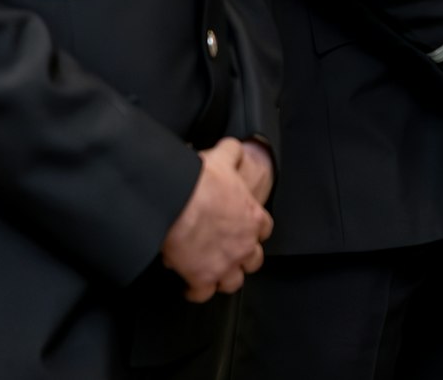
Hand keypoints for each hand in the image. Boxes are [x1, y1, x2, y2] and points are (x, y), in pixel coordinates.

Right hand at [159, 138, 272, 302]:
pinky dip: (197, 292)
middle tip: (230, 253)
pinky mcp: (202, 277)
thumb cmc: (200, 182)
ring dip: (224, 277)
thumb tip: (233, 148)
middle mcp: (244, 244)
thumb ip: (232, 153)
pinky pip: (203, 294)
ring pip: (233, 281)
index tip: (246, 229)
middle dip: (243, 259)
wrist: (178, 203)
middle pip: (253, 260)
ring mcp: (225, 264)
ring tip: (214, 273)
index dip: (255, 229)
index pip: (264, 228)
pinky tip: (190, 287)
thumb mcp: (222, 158)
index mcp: (252, 217)